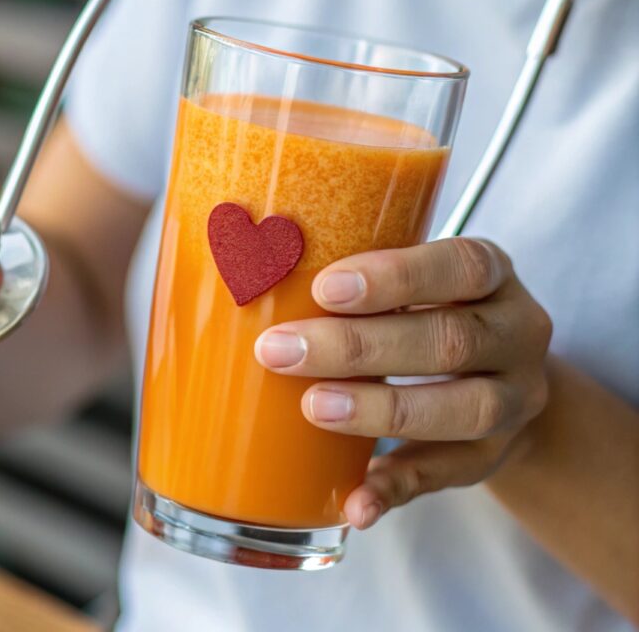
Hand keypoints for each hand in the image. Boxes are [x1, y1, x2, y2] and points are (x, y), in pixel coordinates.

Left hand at [254, 238, 552, 529]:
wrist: (495, 373)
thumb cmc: (423, 309)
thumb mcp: (409, 281)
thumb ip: (354, 281)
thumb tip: (251, 274)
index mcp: (490, 274)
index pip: (459, 266)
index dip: (394, 278)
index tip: (323, 289)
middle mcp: (518, 333)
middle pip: (451, 340)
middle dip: (360, 348)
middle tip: (283, 351)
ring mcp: (516, 399)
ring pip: (466, 409)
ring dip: (381, 411)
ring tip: (314, 408)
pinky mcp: (493, 456)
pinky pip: (449, 476)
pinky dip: (397, 489)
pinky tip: (353, 502)